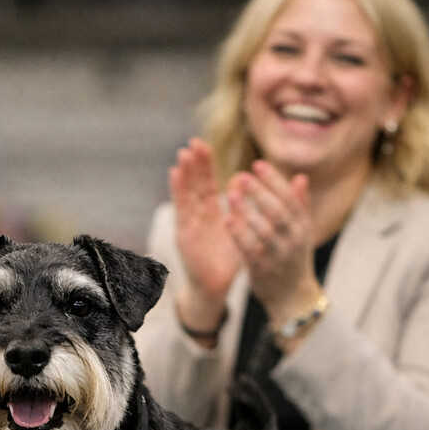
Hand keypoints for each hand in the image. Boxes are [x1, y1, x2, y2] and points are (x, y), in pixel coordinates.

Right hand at [170, 138, 243, 333]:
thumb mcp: (241, 233)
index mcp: (210, 215)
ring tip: (184, 153)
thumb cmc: (227, 262)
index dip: (205, 166)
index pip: (207, 185)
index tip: (204, 145)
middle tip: (194, 142)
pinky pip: (182, 209)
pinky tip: (175, 174)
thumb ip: (246, 212)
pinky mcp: (184, 234)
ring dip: (185, 173)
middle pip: (195, 185)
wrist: (215, 287)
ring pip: (186, 194)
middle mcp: (197, 217)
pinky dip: (178, 191)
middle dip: (194, 165)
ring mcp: (189, 224)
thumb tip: (253, 190)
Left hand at [225, 161, 321, 327]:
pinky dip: (239, 235)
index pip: (290, 198)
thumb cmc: (293, 259)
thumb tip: (301, 177)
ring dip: (247, 211)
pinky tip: (227, 220)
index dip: (274, 180)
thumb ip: (300, 205)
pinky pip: (250, 250)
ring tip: (230, 194)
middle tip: (241, 175)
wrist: (293, 297)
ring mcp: (279, 256)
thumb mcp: (302, 232)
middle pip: (278, 212)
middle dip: (260, 192)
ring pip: (264, 231)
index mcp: (302, 226)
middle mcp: (293, 240)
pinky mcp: (263, 270)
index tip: (257, 164)